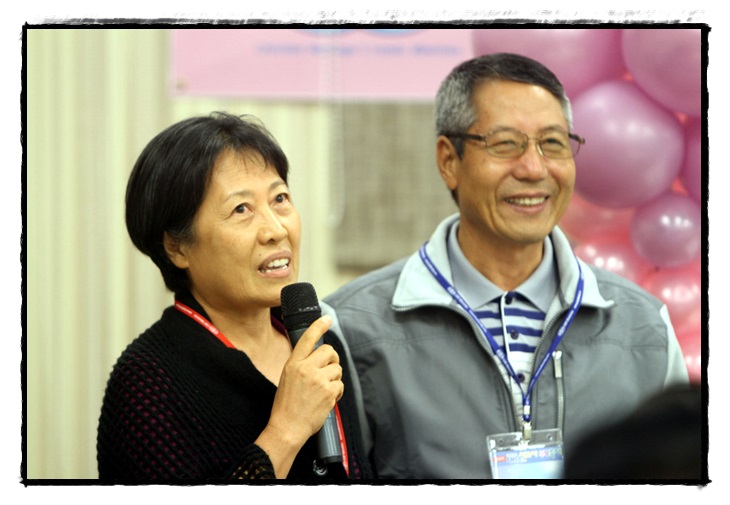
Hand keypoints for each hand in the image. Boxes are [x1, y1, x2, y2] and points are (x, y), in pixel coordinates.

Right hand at [266, 315, 343, 449]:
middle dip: (333, 359)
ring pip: (337, 369)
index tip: (327, 319)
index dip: (318, 326)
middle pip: (329, 351)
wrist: (286, 428)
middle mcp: (305, 368)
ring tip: (323, 391)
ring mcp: (318, 379)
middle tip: (329, 370)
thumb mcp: (287, 378)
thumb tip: (319, 358)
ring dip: (334, 379)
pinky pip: (340, 385)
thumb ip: (301, 366)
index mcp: (293, 363)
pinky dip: (337, 393)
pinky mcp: (328, 392)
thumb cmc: (286, 406)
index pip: (307, 338)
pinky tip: (327, 400)